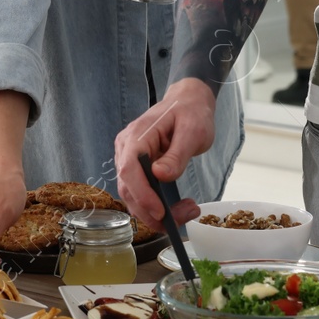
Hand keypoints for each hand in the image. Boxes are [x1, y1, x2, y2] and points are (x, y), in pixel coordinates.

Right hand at [113, 77, 216, 226]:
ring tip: (186, 212)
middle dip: (151, 210)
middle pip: (128, 187)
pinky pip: (139, 191)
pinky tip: (176, 208)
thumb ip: (177, 155)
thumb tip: (160, 176)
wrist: (188, 101)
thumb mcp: (192, 131)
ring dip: (154, 212)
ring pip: (132, 194)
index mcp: (137, 135)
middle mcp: (126, 147)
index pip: (129, 169)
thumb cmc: (191, 112)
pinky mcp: (137, 166)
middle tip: (182, 217)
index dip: (142, 194)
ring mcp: (129, 157)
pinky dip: (155, 206)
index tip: (161, 212)